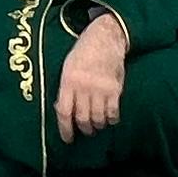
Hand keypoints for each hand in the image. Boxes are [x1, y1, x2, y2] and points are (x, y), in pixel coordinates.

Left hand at [54, 10, 128, 139]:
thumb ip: (66, 88)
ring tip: (97, 124)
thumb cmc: (83, 53)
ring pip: (98, 118)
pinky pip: (113, 112)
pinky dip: (111, 119)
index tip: (67, 138)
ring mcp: (100, 88)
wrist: (105, 38)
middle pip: (82, 118)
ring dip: (97, 125)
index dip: (65, 128)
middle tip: (86, 131)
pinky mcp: (115, 89)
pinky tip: (109, 118)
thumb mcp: (68, 67)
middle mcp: (84, 87)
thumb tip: (62, 110)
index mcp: (68, 81)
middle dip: (84, 129)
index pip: (64, 111)